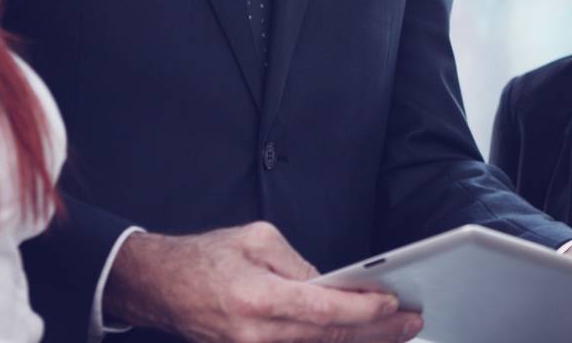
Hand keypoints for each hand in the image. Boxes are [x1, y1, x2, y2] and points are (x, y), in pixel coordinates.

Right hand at [103, 222, 421, 342]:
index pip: (324, 311)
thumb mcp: (257, 239)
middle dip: (376, 332)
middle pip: (329, 339)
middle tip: (412, 323)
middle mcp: (256, 334)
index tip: (394, 304)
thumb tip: (334, 285)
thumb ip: (298, 265)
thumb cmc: (206, 256)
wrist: (159, 287)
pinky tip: (357, 340)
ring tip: (396, 334)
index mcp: (258, 298)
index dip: (364, 310)